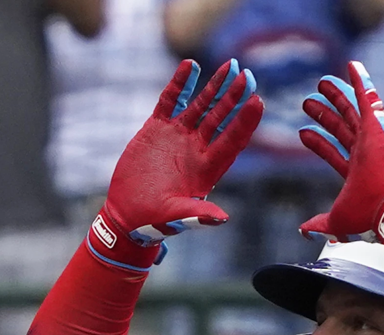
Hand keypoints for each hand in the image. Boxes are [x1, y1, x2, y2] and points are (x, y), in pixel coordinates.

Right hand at [96, 58, 262, 263]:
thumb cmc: (152, 221)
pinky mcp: (156, 129)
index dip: (245, 122)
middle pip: (221, 117)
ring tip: (229, 65)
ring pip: (200, 105)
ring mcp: (178, 136)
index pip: (232, 141)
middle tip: (247, 76)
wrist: (126, 214)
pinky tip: (190, 65)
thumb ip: (197, 215)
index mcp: (207, 168)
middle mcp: (196, 148)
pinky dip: (180, 84)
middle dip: (234, 97)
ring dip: (214, 86)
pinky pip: (170, 101)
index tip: (257, 102)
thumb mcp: (175, 218)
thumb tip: (221, 219)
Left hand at [298, 61, 383, 246]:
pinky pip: (367, 97)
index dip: (318, 143)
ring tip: (321, 84)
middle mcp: (366, 152)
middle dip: (325, 115)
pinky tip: (351, 66)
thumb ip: (320, 223)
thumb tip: (304, 230)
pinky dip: (360, 81)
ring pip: (351, 111)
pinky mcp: (378, 125)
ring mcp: (373, 138)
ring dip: (336, 97)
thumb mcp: (337, 220)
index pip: (333, 153)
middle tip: (308, 103)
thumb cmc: (369, 216)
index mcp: (357, 172)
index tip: (302, 133)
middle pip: (341, 128)